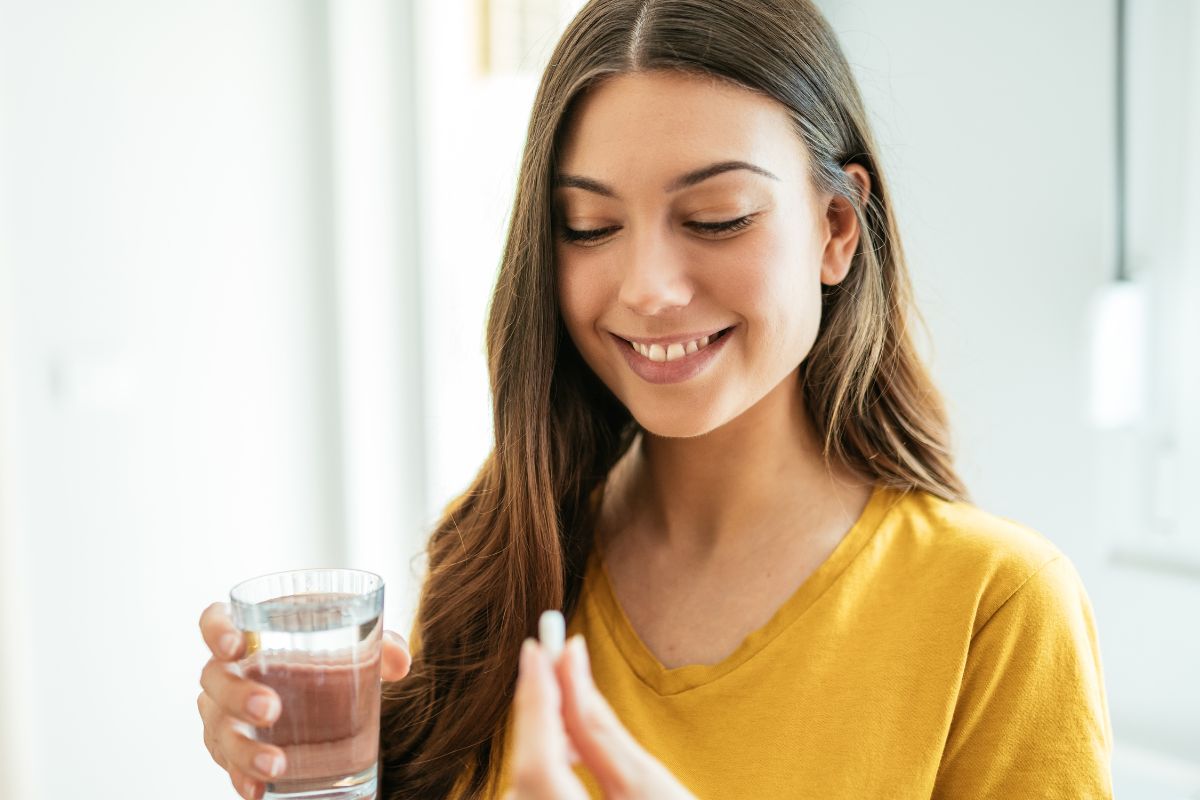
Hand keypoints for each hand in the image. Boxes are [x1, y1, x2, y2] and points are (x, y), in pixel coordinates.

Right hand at [196, 601, 411, 798]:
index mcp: (252, 631)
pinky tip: (259, 791)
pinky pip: (228, 763)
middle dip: (237, 696)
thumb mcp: (358, 642)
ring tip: (276, 765)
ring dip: (243, 749)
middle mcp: (229, 671)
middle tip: (271, 710)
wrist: (330, 693)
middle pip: (214, 679)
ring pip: (218, 728)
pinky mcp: (234, 747)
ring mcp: (225, 712)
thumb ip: (382, 644)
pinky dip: (242, 777)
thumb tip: (400, 662)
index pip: (216, 621)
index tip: (236, 646)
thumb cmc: (334, 654)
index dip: (217, 631)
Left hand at [503, 634, 696, 799]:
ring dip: (539, 744)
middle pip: (525, 775)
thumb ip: (598, 727)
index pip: (537, 764)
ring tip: (565, 700)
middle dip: (537, 714)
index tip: (537, 646)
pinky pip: (527, 799)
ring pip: (521, 788)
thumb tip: (569, 659)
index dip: (536, 701)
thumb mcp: (649, 788)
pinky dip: (541, 775)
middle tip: (552, 657)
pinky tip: (564, 754)